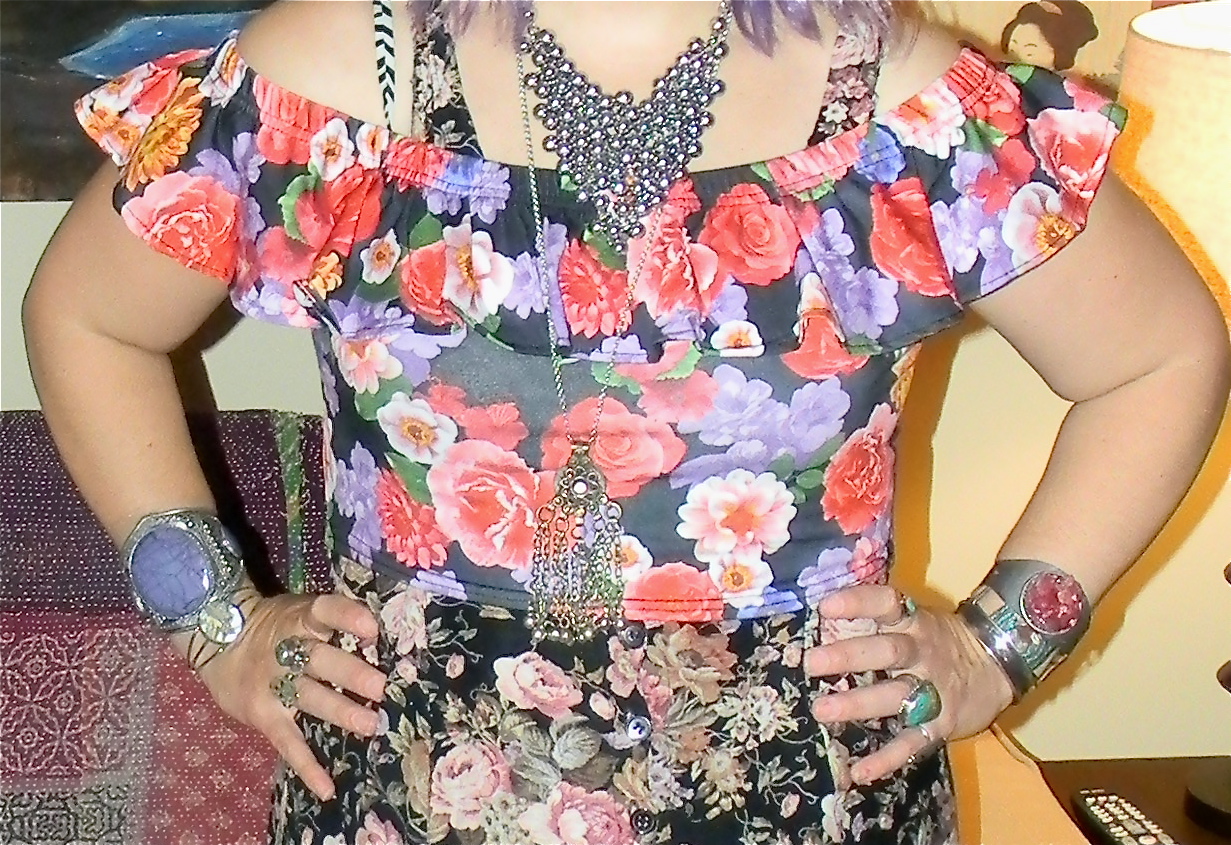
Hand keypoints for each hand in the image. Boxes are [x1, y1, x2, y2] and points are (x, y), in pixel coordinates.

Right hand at [194, 592, 385, 800]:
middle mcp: (287, 650)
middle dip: (350, 673)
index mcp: (299, 619)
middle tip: (381, 687)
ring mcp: (274, 685)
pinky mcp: (264, 717)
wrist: (216, 640)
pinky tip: (327, 789)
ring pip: (310, 698)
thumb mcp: (298, 611)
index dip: (347, 617)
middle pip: (320, 660)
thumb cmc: (273, 626)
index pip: (323, 611)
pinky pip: (288, 743)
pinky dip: (307, 767)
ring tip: (370, 725)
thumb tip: (382, 632)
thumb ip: (333, 621)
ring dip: (341, 712)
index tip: (372, 627)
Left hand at [804, 584, 1014, 785]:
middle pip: (888, 650)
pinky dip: (886, 759)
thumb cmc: (939, 640)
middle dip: (849, 656)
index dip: (858, 603)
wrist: (998, 665)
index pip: (887, 604)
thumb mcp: (916, 619)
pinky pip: (912, 743)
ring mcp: (934, 690)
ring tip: (821, 710)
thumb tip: (819, 615)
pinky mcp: (941, 725)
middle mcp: (923, 652)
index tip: (825, 607)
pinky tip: (859, 772)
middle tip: (812, 662)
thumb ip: (877, 619)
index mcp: (914, 621)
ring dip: (858, 703)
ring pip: (896, 695)